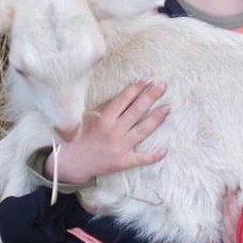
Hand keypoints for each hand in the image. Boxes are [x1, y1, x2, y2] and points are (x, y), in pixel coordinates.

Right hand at [47, 80, 168, 182]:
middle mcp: (114, 131)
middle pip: (136, 111)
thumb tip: (123, 96)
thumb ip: (105, 107)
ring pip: (142, 130)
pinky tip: (164, 150)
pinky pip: (141, 158)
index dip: (136, 89)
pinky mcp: (124, 161)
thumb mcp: (89, 117)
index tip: (147, 80)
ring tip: (167, 108)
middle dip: (150, 97)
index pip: (123, 100)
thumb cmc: (82, 136)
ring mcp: (120, 146)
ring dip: (156, 119)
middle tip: (162, 86)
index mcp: (104, 119)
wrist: (74, 162)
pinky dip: (153, 155)